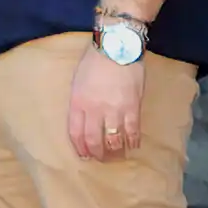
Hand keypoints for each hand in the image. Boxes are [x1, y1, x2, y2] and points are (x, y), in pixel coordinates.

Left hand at [67, 43, 144, 161]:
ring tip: (116, 156)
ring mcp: (114, 110)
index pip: (75, 133)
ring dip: (114, 151)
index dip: (80, 147)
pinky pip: (132, 130)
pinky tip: (133, 145)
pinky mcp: (132, 107)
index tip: (83, 156)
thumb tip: (85, 117)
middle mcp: (94, 110)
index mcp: (77, 103)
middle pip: (93, 140)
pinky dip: (132, 140)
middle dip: (96, 153)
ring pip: (113, 139)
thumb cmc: (94, 62)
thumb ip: (80, 101)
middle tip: (100, 160)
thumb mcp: (78, 82)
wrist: (116, 47)